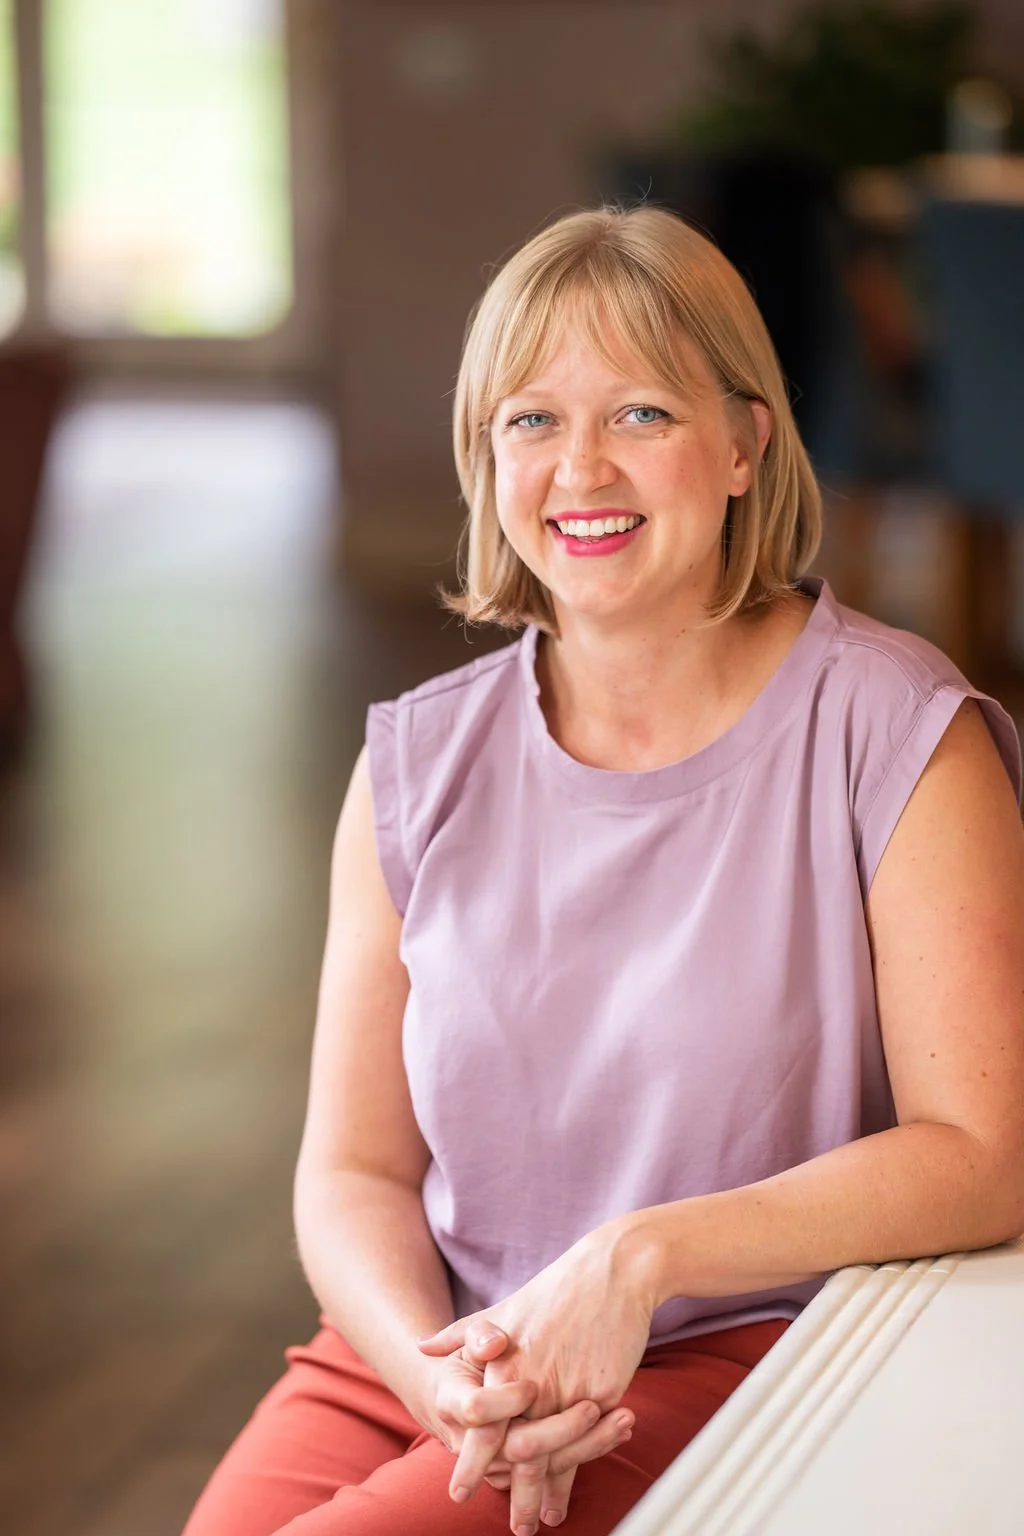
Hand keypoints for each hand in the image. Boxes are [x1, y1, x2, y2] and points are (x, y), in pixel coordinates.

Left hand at [419, 1220, 655, 1529]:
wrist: (614, 1272)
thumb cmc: (557, 1291)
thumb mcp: (505, 1309)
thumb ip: (463, 1335)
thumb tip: (421, 1346)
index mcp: (507, 1361)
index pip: (483, 1422)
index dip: (472, 1460)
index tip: (459, 1491)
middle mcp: (535, 1379)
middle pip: (518, 1449)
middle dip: (514, 1492)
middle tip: (512, 1527)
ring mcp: (570, 1388)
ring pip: (554, 1453)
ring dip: (545, 1492)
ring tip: (537, 1522)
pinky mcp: (603, 1392)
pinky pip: (586, 1442)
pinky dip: (578, 1470)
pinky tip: (569, 1492)